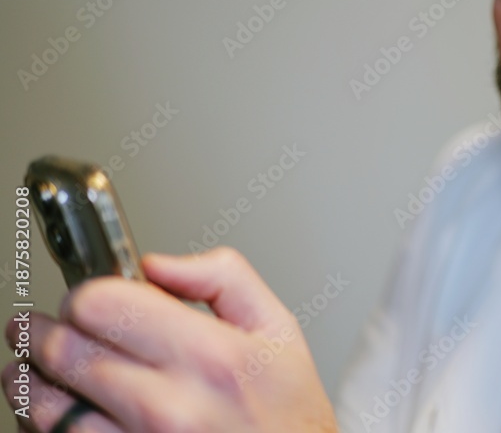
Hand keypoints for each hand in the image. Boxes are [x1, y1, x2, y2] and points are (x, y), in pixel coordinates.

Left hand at [3, 247, 338, 431]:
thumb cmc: (287, 412)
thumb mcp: (278, 328)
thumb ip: (223, 277)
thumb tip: (157, 264)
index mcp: (210, 355)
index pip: (103, 304)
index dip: (87, 293)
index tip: (91, 296)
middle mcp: (170, 407)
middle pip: (64, 351)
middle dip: (44, 332)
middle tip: (37, 326)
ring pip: (48, 408)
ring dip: (34, 382)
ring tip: (34, 367)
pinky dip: (46, 426)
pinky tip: (57, 411)